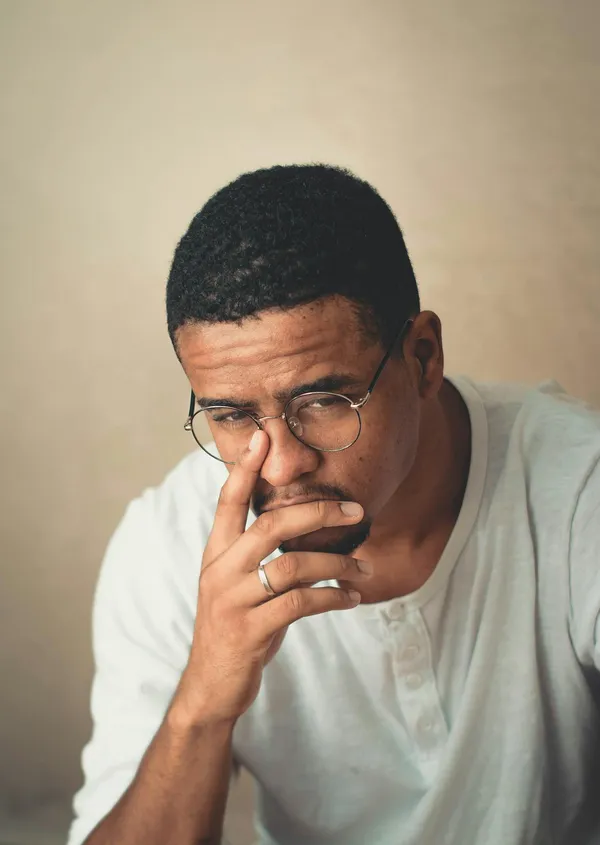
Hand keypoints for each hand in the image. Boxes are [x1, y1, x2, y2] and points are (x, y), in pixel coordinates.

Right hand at [173, 429, 370, 726]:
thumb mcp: (235, 585)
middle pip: (271, 524)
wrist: (211, 685)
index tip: (263, 436)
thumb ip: (255, 555)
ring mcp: (233, 600)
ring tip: (363, 569)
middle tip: (354, 510)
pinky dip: (332, 599)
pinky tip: (351, 599)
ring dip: (336, 565)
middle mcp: (221, 570)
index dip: (245, 468)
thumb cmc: (233, 627)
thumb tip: (298, 526)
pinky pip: (300, 604)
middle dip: (318, 511)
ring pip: (293, 565)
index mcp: (216, 553)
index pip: (228, 501)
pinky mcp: (250, 630)